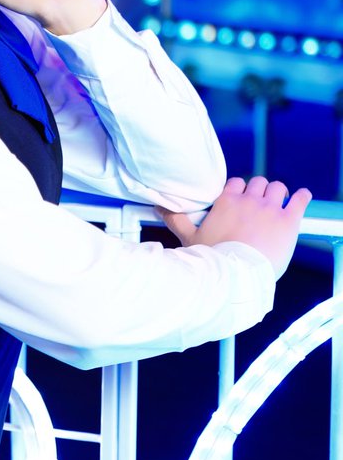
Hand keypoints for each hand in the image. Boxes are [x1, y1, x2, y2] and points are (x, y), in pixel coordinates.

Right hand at [160, 176, 311, 278]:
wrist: (236, 276)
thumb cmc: (212, 259)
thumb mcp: (189, 238)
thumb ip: (176, 219)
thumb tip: (158, 207)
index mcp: (227, 201)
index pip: (236, 183)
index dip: (240, 191)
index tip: (240, 201)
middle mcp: (249, 200)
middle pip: (258, 182)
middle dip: (259, 191)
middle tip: (259, 206)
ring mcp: (270, 209)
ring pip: (278, 188)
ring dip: (278, 194)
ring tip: (278, 204)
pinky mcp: (288, 220)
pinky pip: (300, 199)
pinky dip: (302, 197)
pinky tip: (301, 198)